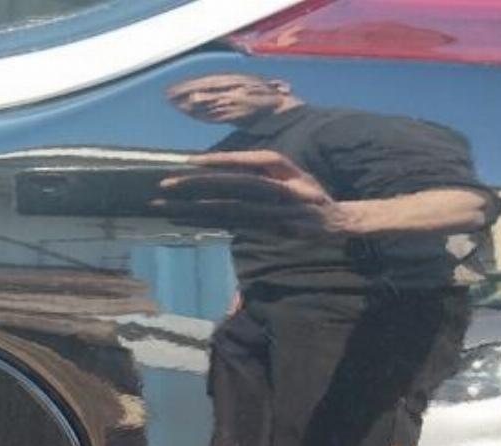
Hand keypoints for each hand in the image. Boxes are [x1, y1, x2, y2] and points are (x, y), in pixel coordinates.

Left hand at [150, 150, 359, 234]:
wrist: (337, 221)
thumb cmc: (308, 192)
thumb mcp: (292, 172)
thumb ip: (262, 168)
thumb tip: (224, 165)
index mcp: (283, 169)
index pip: (247, 163)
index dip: (220, 161)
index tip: (189, 161)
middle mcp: (278, 191)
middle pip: (232, 186)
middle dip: (197, 186)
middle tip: (164, 185)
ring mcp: (273, 214)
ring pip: (227, 210)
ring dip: (192, 209)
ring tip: (163, 207)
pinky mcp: (267, 231)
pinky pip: (231, 226)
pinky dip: (204, 223)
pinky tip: (182, 220)